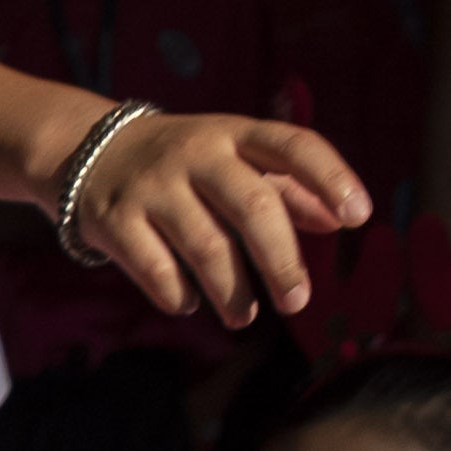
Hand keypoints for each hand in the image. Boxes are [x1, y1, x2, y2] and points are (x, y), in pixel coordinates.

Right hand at [67, 109, 367, 331]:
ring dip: (232, 291)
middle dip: (281, 260)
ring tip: (243, 317)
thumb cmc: (185, 164)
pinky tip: (189, 302)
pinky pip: (156, 269)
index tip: (359, 217)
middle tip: (298, 303)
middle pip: (252, 206)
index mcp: (235, 134)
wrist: (90, 153)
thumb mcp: (235, 160)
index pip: (294, 146)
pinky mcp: (116, 220)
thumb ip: (288, 188)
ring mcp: (154, 187)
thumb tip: (339, 220)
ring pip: (206, 247)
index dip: (331, 178)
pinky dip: (179, 294)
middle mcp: (197, 153)